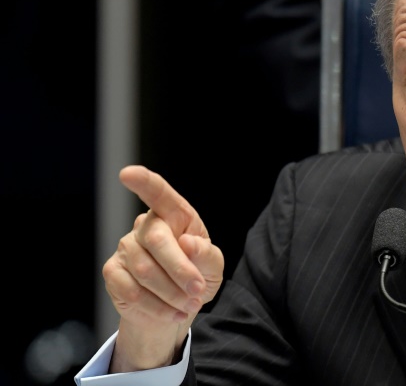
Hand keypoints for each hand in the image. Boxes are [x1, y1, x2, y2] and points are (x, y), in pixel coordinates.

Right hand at [103, 165, 223, 371]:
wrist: (177, 307)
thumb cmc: (198, 276)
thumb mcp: (213, 267)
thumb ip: (206, 255)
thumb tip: (187, 244)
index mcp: (175, 215)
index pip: (158, 193)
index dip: (144, 182)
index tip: (127, 174)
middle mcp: (146, 226)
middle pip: (156, 240)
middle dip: (181, 270)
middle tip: (198, 291)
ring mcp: (126, 247)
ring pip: (145, 271)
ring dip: (172, 294)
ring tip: (189, 306)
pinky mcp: (113, 272)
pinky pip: (132, 291)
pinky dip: (157, 307)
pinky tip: (172, 312)